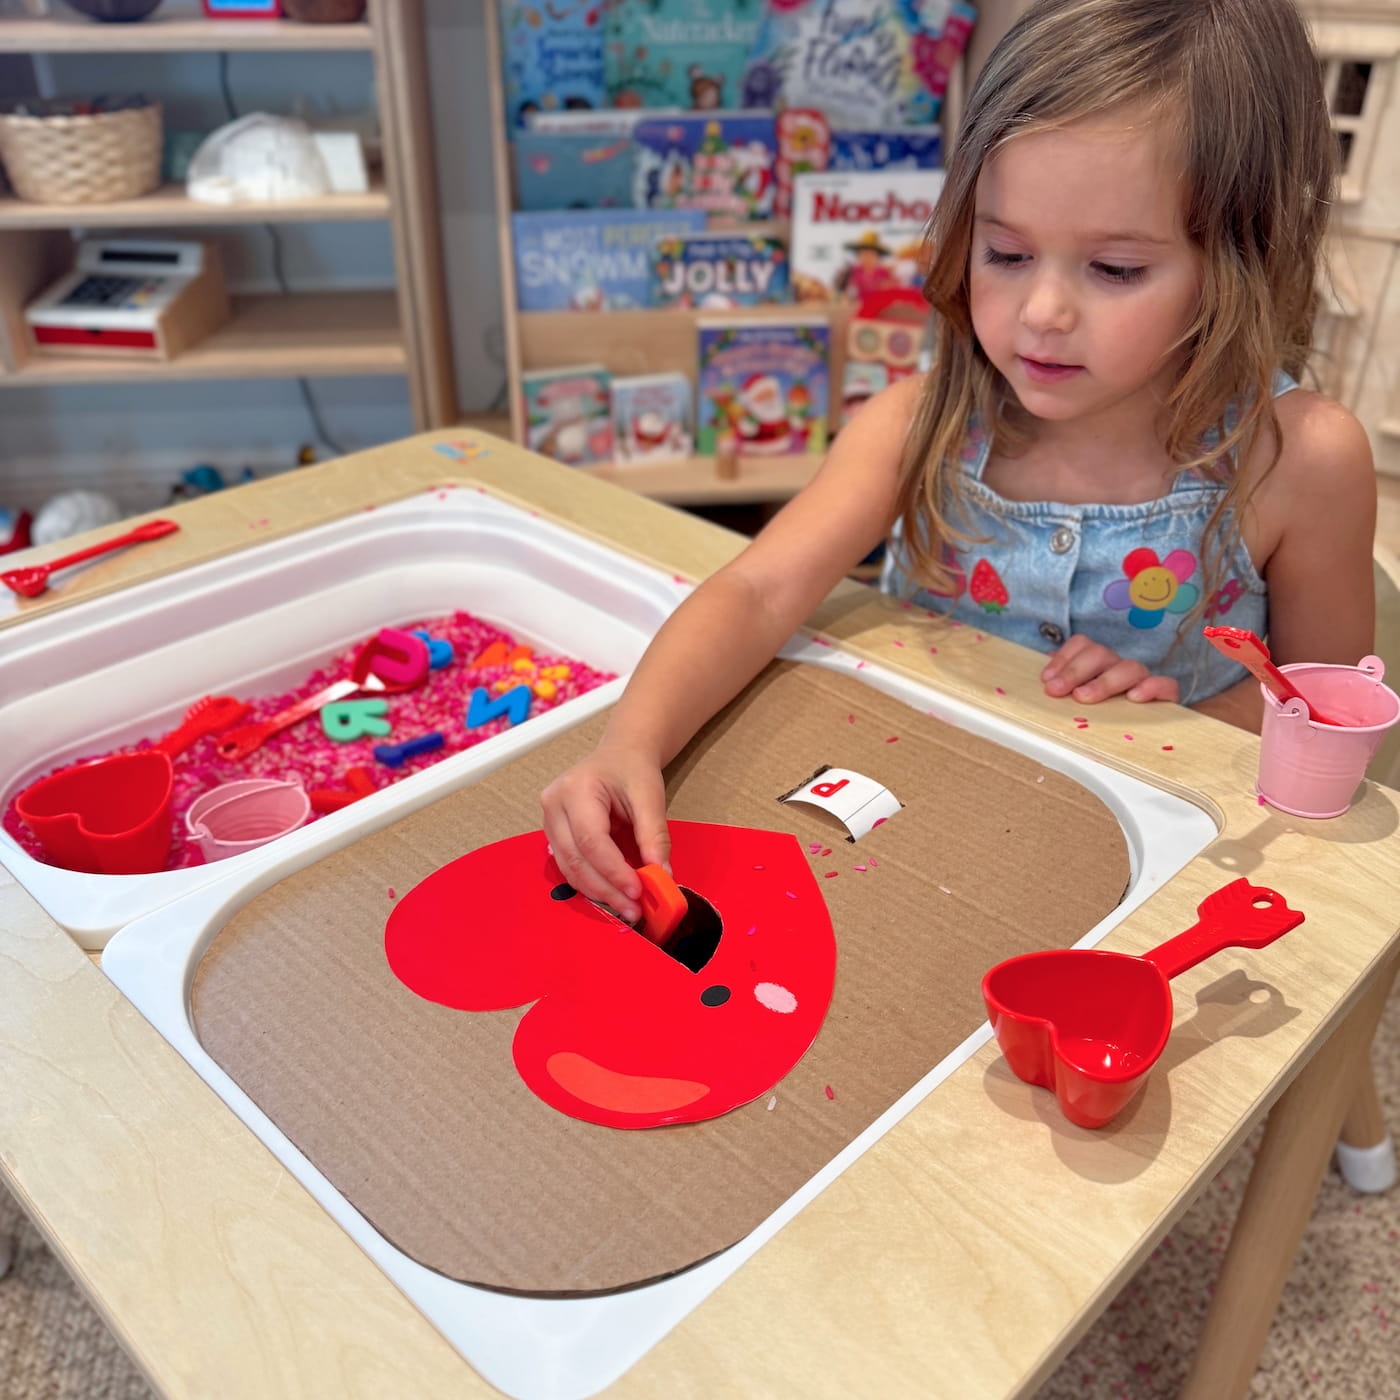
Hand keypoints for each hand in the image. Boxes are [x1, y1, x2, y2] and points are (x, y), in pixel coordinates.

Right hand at [540, 744, 670, 923]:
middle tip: (634, 909)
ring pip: (569, 869)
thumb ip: (655, 836)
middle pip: (576, 859)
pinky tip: (613, 894)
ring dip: (598, 892)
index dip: (614, 871)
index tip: (637, 892)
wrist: (619, 755)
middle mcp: (554, 805)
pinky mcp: (554, 835)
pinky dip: (592, 884)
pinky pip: (570, 867)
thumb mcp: (650, 797)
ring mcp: (548, 821)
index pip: (592, 840)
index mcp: (576, 789)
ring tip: (627, 908)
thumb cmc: (632, 770)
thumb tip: (662, 876)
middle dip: (606, 889)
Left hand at [1040, 634, 1179, 704]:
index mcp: (1099, 665)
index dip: (1064, 657)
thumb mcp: (1080, 701)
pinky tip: (1133, 698)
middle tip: (1056, 690)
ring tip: (1084, 697)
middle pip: (1101, 653)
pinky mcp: (1166, 697)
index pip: (1083, 645)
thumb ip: (1066, 687)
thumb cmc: (1106, 717)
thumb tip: (1046, 678)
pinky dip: (1151, 687)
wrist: (1146, 735)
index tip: (1046, 679)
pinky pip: (1165, 684)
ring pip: (1130, 667)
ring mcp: (1143, 681)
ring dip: (1104, 681)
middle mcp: (1119, 668)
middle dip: (1075, 670)